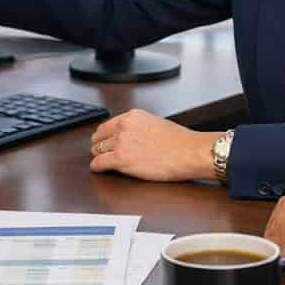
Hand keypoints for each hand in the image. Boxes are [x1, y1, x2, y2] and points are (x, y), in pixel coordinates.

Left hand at [88, 110, 214, 182]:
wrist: (188, 152)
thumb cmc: (180, 141)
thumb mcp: (156, 123)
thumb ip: (140, 126)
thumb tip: (134, 135)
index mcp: (133, 116)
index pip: (108, 124)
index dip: (103, 134)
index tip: (102, 139)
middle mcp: (124, 126)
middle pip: (100, 136)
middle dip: (99, 144)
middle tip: (99, 151)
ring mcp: (121, 142)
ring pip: (97, 149)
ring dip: (97, 155)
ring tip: (99, 160)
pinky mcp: (121, 159)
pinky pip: (99, 163)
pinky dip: (96, 167)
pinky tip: (97, 168)